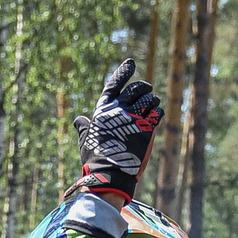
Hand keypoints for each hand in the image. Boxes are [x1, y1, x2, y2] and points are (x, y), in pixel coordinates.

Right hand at [70, 58, 161, 201]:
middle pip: (136, 89)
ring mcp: (134, 118)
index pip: (114, 84)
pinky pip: (157, 113)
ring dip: (152, 100)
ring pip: (149, 100)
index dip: (123, 72)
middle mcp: (119, 109)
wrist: (110, 174)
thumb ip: (84, 126)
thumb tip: (79, 119)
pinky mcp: (147, 129)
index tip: (131, 62)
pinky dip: (158, 111)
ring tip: (153, 104)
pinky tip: (157, 114)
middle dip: (143, 87)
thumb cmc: (95, 159)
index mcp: (104, 109)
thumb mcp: (86, 139)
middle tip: (147, 89)